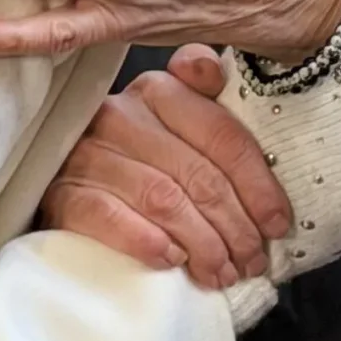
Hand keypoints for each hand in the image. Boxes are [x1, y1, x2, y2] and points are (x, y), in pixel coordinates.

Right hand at [40, 45, 293, 290]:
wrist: (69, 183)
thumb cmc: (138, 158)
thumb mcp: (175, 121)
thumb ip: (201, 91)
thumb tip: (209, 67)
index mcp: (158, 91)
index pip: (221, 135)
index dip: (257, 184)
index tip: (277, 224)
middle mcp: (121, 115)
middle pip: (197, 174)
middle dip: (235, 225)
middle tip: (252, 260)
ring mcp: (88, 155)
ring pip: (163, 199)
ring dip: (201, 243)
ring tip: (221, 272)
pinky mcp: (62, 194)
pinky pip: (110, 216)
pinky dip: (147, 241)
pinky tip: (171, 260)